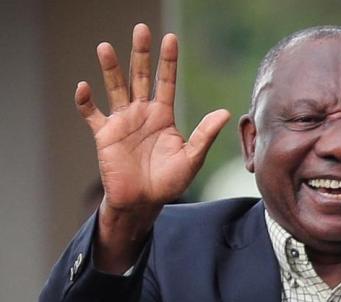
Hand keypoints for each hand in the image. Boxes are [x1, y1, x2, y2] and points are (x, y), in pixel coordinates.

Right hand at [76, 23, 229, 212]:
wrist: (143, 202)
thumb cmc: (168, 182)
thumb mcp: (191, 158)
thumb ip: (205, 135)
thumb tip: (225, 112)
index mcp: (163, 116)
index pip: (166, 82)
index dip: (168, 61)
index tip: (170, 38)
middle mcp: (142, 113)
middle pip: (141, 77)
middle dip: (141, 54)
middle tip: (141, 29)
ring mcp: (122, 122)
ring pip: (115, 88)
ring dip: (110, 69)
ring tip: (105, 47)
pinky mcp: (104, 136)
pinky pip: (92, 114)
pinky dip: (85, 102)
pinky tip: (84, 87)